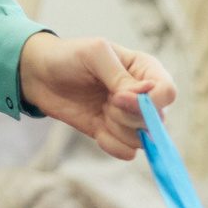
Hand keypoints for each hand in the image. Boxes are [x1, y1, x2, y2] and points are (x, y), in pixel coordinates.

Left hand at [17, 35, 177, 159]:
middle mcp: (143, 97)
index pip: (168, 93)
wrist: (40, 75)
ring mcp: (130, 118)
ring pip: (142, 139)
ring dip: (118, 130)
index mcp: (146, 70)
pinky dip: (111, 144)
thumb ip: (121, 76)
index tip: (118, 96)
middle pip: (156, 121)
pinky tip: (96, 127)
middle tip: (106, 102)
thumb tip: (143, 96)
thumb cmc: (69, 56)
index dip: (148, 102)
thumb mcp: (95, 54)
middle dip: (127, 116)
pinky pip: (127, 153)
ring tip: (100, 111)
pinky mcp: (114, 135)